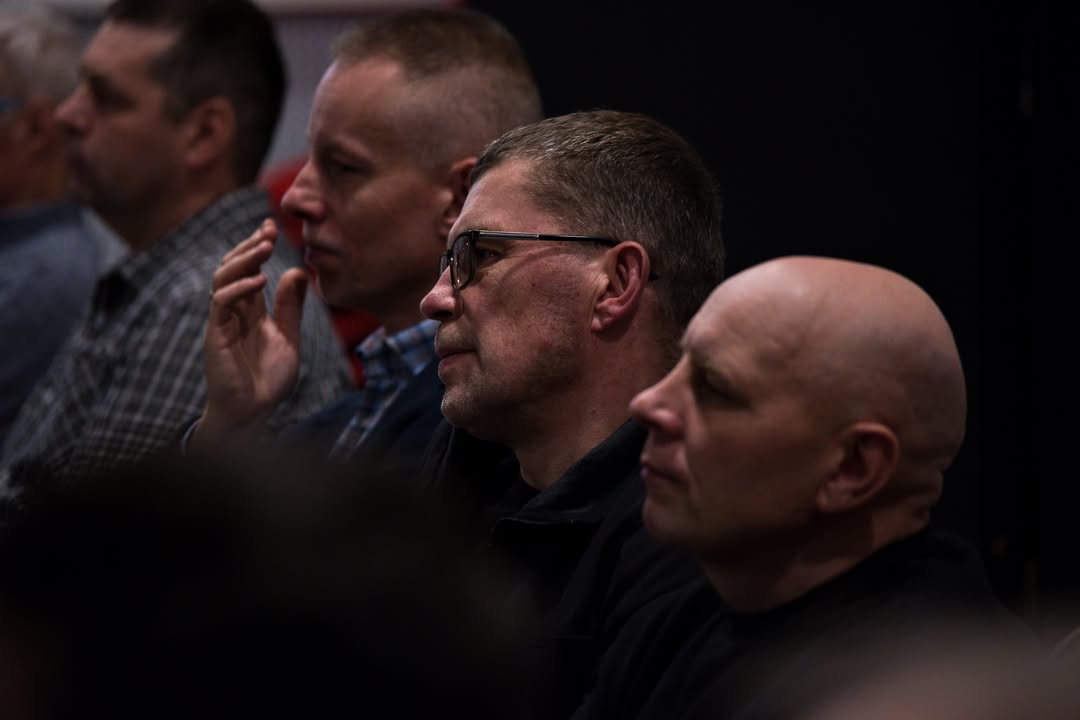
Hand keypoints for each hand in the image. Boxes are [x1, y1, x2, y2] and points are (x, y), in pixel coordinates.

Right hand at [198, 218, 307, 437]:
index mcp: (250, 310)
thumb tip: (299, 271)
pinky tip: (260, 281)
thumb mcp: (289, 337)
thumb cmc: (268, 380)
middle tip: (268, 230)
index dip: (257, 247)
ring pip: (223, 278)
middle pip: (233, 267)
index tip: (271, 226)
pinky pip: (221, 303)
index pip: (249, 270)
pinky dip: (238, 288)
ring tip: (264, 247)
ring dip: (243, 259)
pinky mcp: (216, 335)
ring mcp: (222, 321)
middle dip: (249, 246)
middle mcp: (233, 311)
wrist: (253, 413)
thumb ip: (291, 307)